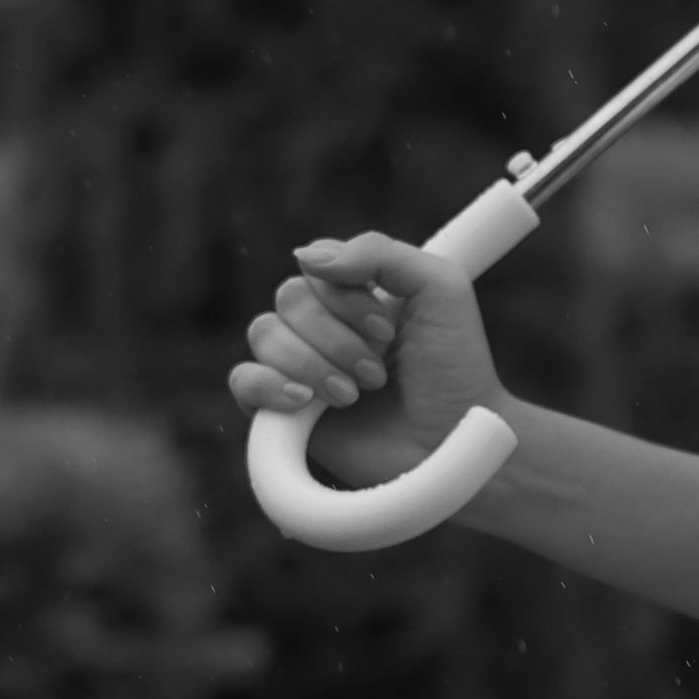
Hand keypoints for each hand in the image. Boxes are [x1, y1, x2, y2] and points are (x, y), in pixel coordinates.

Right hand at [228, 231, 510, 490]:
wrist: (454, 445)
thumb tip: (304, 256)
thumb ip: (380, 253)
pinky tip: (305, 400)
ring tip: (355, 394)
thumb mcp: (439, 288)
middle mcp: (325, 325)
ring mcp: (301, 366)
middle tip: (378, 372)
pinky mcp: (283, 411)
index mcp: (358, 292)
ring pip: (265, 333)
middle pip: (290, 297)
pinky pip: (242, 380)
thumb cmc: (456, 368)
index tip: (388, 330)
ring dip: (313, 363)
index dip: (346, 295)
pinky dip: (268, 385)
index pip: (318, 265)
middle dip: (336, 337)